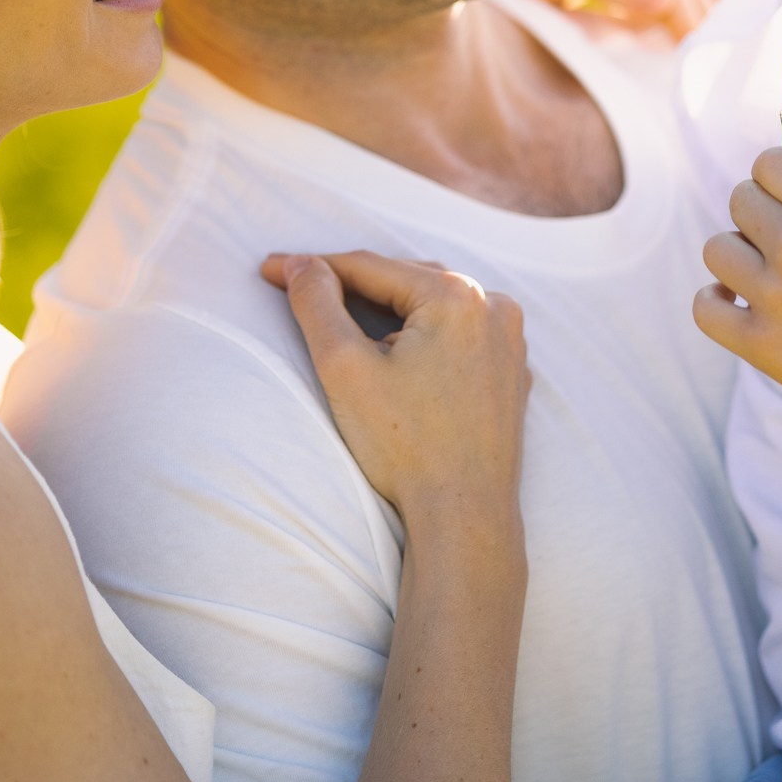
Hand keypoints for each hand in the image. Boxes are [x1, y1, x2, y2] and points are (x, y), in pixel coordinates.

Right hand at [263, 253, 528, 535]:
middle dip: (351, 284)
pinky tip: (394, 349)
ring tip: (340, 311)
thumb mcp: (345, 368)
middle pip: (404, 280)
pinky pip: (459, 334)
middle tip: (299, 285)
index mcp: (457, 296)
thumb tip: (301, 265)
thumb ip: (317, 304)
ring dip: (388, 306)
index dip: (313, 267)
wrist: (465, 517)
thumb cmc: (405, 447)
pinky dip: (423, 333)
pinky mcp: (512, 371)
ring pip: (433, 305)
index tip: (269, 270)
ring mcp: (509, 340)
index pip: (369, 267)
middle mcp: (493, 307)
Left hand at [694, 147, 781, 438]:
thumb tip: (777, 196)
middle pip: (739, 200)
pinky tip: (737, 306)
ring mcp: (776, 296)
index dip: (774, 182)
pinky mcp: (761, 344)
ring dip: (736, 259)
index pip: (769, 162)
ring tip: (763, 278)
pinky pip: (704, 307)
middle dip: (757, 218)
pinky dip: (715, 303)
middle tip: (781, 247)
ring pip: (716, 248)